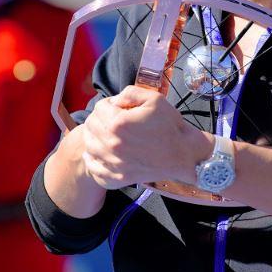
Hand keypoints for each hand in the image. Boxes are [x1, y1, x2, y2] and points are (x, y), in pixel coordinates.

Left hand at [81, 85, 211, 189]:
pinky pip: (94, 169)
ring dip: (96, 138)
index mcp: (118, 124)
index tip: (121, 108)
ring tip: (111, 135)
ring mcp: (113, 164)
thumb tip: (114, 101)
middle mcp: (112, 144)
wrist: (182, 154)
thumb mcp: (154, 99)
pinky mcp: (117, 178)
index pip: (99, 108)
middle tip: (115, 120)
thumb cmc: (169, 125)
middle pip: (91, 126)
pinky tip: (104, 154)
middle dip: (101, 119)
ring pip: (89, 146)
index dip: (110, 104)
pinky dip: (95, 160)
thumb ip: (130, 93)